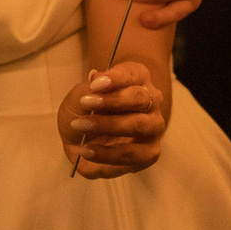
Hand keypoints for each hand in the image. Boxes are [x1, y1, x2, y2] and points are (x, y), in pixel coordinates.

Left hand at [59, 62, 165, 176]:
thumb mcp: (76, 99)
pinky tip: (87, 151)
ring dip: (109, 126)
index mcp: (138, 79)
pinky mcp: (149, 154)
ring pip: (139, 126)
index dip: (115, 78)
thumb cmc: (83, 112)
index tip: (94, 84)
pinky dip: (107, 154)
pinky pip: (132, 155)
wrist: (78, 141)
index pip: (133, 73)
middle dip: (111, 101)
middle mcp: (151, 102)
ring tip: (82, 127)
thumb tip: (95, 77)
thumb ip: (86, 90)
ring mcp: (153, 129)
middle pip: (139, 98)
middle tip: (85, 103)